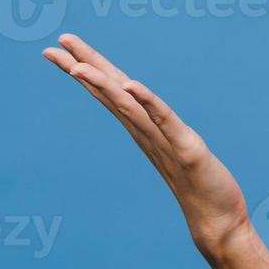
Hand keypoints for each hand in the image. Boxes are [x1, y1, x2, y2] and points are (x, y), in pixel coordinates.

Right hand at [42, 33, 250, 254]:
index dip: (85, 67)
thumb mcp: (173, 145)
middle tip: (53, 47)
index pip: (108, 91)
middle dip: (82, 67)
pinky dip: (147, 102)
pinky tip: (131, 86)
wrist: (215, 221)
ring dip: (103, 85)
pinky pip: (165, 121)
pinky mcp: (187, 149)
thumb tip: (145, 110)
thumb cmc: (198, 183)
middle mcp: (145, 132)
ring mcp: (163, 141)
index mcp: (142, 127)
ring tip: (78, 66)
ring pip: (127, 106)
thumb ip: (159, 127)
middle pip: (109, 93)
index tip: (58, 48)